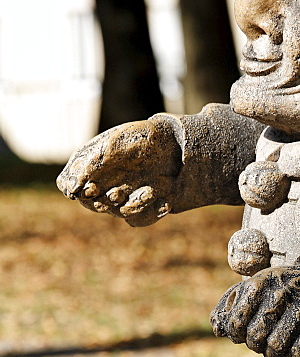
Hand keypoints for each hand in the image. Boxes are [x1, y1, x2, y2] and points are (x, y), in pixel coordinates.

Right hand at [56, 117, 181, 226]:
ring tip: (150, 191)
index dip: (80, 191)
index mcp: (90, 169)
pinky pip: (143, 218)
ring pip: (122, 212)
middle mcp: (105, 185)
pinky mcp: (144, 206)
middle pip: (97, 205)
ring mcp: (125, 196)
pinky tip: (165, 204)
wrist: (173, 140)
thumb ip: (87, 165)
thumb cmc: (137, 138)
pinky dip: (154, 212)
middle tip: (118, 194)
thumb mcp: (111, 145)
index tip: (93, 188)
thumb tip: (70, 191)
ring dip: (136, 204)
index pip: (73, 188)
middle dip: (108, 202)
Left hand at [210, 264, 299, 356]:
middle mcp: (281, 293)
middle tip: (266, 342)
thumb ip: (231, 304)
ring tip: (280, 350)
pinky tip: (296, 356)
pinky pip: (297, 354)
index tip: (246, 334)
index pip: (235, 324)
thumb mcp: (258, 285)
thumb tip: (218, 331)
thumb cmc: (286, 287)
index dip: (238, 336)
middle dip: (257, 347)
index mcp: (260, 283)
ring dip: (275, 356)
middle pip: (254, 339)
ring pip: (275, 349)